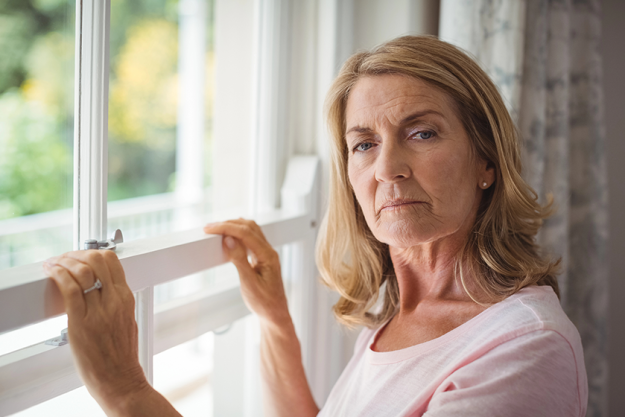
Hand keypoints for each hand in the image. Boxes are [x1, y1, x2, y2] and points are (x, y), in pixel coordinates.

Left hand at [43, 250, 148, 411]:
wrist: (119, 378)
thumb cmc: (121, 354)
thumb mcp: (127, 319)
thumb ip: (117, 301)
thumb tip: (104, 288)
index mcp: (126, 298)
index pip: (112, 261)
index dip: (93, 253)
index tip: (82, 257)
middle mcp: (115, 300)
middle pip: (97, 259)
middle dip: (78, 254)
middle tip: (67, 259)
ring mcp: (99, 310)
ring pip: (81, 271)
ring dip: (64, 262)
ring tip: (55, 264)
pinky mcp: (81, 321)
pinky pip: (69, 288)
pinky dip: (58, 274)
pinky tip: (51, 271)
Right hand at [204, 218, 289, 325]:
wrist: (275, 315)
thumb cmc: (264, 303)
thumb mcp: (249, 283)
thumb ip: (239, 260)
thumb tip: (229, 240)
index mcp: (268, 255)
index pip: (246, 233)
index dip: (226, 227)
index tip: (210, 228)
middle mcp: (269, 251)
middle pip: (249, 227)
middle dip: (229, 224)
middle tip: (209, 228)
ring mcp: (266, 254)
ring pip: (251, 231)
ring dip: (234, 227)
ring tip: (216, 230)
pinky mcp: (262, 259)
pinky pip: (250, 240)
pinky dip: (238, 235)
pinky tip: (230, 237)